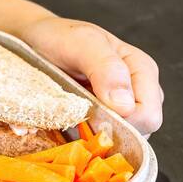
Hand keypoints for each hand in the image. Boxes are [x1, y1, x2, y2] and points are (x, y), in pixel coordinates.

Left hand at [17, 16, 162, 134]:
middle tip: (78, 114)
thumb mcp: (82, 43)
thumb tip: (125, 106)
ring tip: (73, 116)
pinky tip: (70, 126)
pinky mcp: (101, 122)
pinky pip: (102, 143)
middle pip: (139, 132)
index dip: (123, 122)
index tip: (91, 112)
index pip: (148, 116)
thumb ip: (106, 68)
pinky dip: (85, 141)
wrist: (34, 42)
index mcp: (142, 71)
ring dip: (95, 137)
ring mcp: (120, 110)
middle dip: (109, 130)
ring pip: (121, 141)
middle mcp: (137, 93)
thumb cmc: (59, 37)